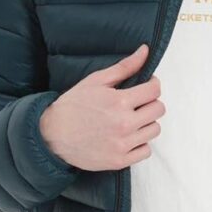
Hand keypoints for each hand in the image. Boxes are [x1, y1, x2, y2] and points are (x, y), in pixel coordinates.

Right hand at [39, 44, 165, 170]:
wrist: (52, 134)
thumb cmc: (73, 105)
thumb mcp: (97, 81)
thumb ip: (124, 67)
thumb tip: (145, 50)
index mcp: (119, 101)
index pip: (155, 90)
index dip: (153, 85)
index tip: (146, 87)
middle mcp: (124, 124)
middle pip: (158, 110)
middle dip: (150, 103)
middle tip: (137, 103)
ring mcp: (122, 144)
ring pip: (154, 130)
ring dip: (146, 123)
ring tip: (132, 119)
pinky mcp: (119, 160)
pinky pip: (146, 151)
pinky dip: (140, 143)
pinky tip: (128, 136)